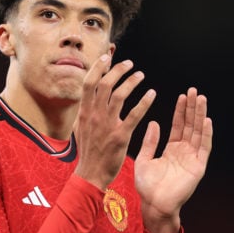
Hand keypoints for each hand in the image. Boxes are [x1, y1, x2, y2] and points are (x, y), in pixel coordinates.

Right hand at [73, 55, 155, 189]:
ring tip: (141, 75)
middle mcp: (94, 115)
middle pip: (104, 84)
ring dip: (131, 82)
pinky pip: (134, 114)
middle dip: (117, 70)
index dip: (98, 68)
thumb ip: (86, 112)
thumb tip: (88, 98)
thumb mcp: (81, 128)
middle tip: (130, 64)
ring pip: (119, 95)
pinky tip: (152, 94)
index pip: (89, 83)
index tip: (107, 58)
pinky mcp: (120, 136)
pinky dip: (144, 102)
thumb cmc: (89, 152)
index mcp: (84, 112)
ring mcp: (106, 125)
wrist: (90, 174)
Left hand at [135, 87, 212, 232]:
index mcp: (172, 150)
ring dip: (200, 116)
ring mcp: (192, 159)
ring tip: (201, 99)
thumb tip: (154, 122)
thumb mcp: (144, 159)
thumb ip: (150, 141)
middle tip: (194, 91)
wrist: (153, 205)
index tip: (182, 96)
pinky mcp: (198, 167)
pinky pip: (204, 148)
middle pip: (190, 125)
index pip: (179, 126)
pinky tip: (206, 120)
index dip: (180, 111)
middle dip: (192, 108)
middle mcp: (184, 152)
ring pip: (198, 132)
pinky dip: (206, 134)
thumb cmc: (147, 186)